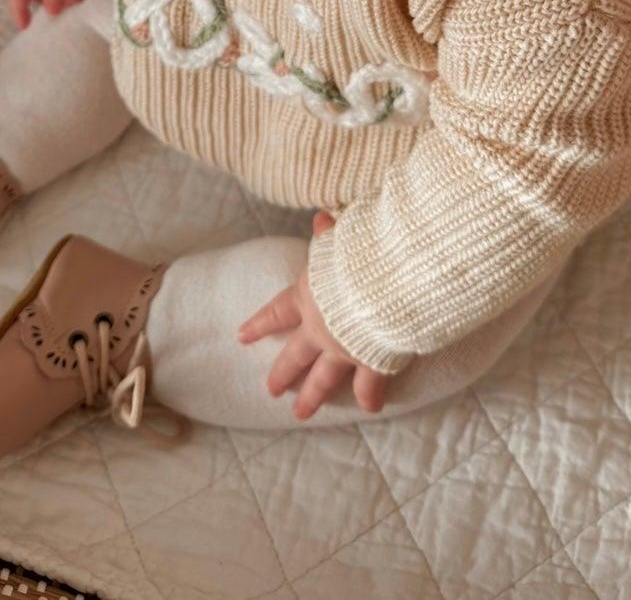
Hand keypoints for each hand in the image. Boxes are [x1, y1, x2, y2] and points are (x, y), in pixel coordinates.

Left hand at [236, 211, 389, 420]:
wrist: (389, 283)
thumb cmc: (362, 255)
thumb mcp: (341, 239)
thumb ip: (329, 233)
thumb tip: (320, 217)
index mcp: (308, 297)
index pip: (277, 312)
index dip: (260, 324)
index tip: (241, 337)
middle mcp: (321, 329)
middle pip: (296, 355)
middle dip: (283, 373)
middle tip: (272, 390)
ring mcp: (345, 350)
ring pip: (325, 379)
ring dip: (313, 397)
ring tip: (300, 413)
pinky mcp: (372, 362)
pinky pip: (369, 384)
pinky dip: (369, 396)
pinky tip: (370, 407)